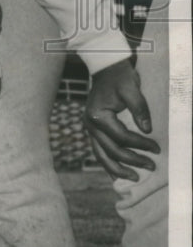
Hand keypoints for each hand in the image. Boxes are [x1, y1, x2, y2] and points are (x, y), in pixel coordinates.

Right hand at [84, 59, 158, 180]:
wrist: (106, 69)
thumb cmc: (119, 78)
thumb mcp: (131, 89)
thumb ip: (139, 109)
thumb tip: (148, 130)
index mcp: (98, 116)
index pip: (122, 137)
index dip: (141, 145)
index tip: (157, 148)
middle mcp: (90, 124)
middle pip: (111, 150)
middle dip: (132, 160)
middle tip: (152, 166)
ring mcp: (89, 128)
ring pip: (101, 155)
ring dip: (117, 168)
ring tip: (134, 177)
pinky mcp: (92, 129)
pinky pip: (99, 150)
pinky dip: (108, 162)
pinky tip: (117, 173)